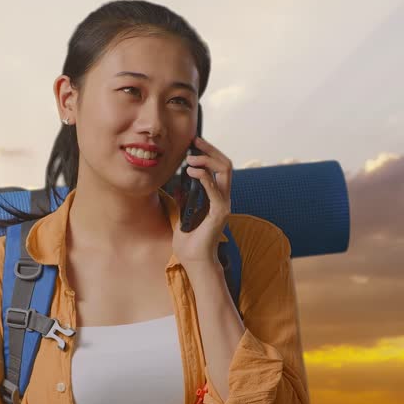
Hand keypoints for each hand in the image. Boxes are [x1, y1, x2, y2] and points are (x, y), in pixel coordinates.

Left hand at [171, 134, 233, 265]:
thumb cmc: (189, 241)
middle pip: (225, 165)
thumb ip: (184, 198)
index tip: (194, 144)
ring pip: (224, 172)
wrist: (194, 261)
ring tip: (190, 159)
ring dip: (207, 160)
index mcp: (216, 197)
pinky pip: (215, 189)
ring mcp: (224, 204)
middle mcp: (224, 198)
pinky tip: (191, 171)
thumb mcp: (182, 213)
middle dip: (210, 150)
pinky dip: (204, 177)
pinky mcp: (219, 213)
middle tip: (195, 142)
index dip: (209, 153)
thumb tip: (178, 184)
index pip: (219, 168)